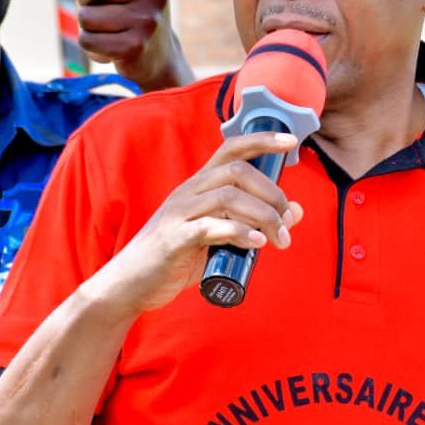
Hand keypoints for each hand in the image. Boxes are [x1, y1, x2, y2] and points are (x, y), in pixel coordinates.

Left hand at [78, 0, 194, 91]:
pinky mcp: (134, 47)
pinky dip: (89, 43)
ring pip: (86, 15)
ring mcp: (147, 21)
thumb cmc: (135, 11)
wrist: (159, 56)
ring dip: (87, 24)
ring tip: (107, 28)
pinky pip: (87, 39)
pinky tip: (108, 46)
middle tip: (100, 6)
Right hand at [78, 131, 302, 321]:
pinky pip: (210, 227)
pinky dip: (239, 233)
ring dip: (263, 216)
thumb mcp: (219, 236)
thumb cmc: (177, 258)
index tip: (291, 141)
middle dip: (271, 193)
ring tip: (279, 239)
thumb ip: (252, 222)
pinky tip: (257, 243)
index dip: (262, 140)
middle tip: (286, 222)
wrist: (129, 284)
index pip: (231, 148)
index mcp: (199, 185)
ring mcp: (179, 214)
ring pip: (228, 197)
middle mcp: (189, 192)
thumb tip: (295, 212)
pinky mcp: (174, 240)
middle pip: (237, 171)